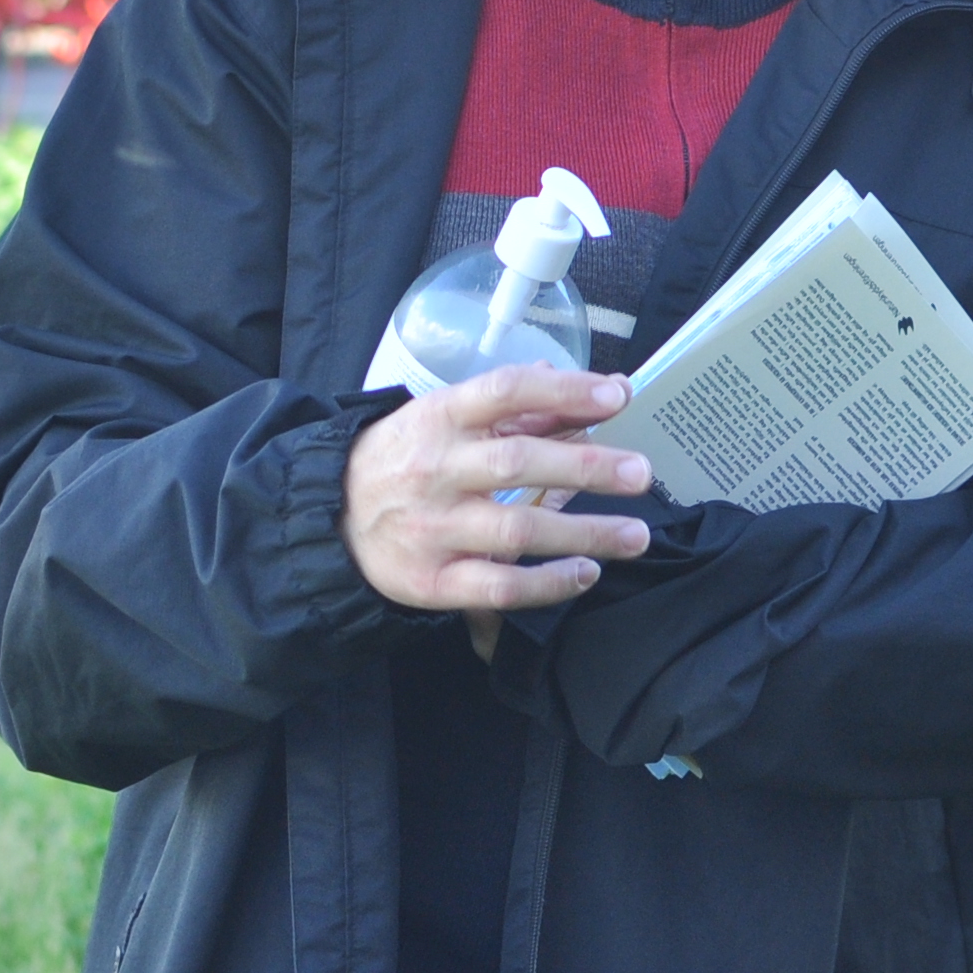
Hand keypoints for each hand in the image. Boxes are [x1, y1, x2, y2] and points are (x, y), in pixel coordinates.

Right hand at [345, 364, 652, 620]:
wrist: (331, 517)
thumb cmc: (405, 458)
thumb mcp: (445, 419)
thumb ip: (518, 407)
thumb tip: (594, 387)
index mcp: (438, 417)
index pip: (505, 391)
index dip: (565, 391)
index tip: (618, 396)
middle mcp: (434, 469)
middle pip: (517, 463)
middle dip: (586, 468)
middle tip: (641, 473)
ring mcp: (432, 528)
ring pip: (517, 530)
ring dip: (583, 532)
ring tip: (636, 535)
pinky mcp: (431, 581)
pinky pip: (499, 585)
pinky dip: (548, 582)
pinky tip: (586, 573)